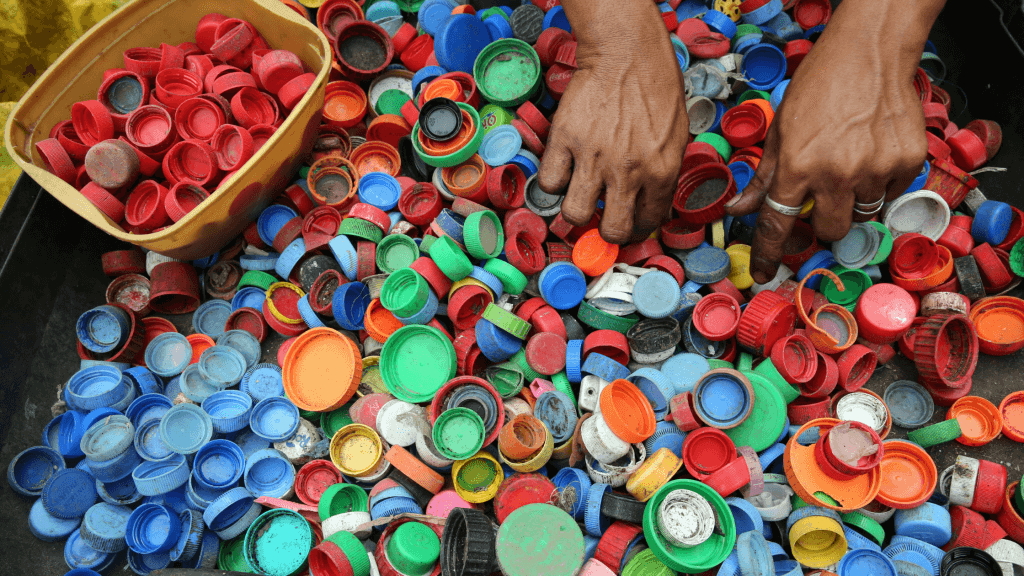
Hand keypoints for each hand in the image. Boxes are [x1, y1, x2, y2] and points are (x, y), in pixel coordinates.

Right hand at [538, 0, 688, 243]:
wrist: (626, 52)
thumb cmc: (656, 87)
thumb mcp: (678, 136)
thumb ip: (664, 173)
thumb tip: (650, 203)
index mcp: (662, 171)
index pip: (648, 222)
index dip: (638, 226)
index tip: (630, 221)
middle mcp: (628, 171)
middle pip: (612, 231)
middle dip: (608, 229)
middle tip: (605, 216)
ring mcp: (593, 157)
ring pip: (575, 214)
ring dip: (578, 209)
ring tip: (582, 194)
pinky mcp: (565, 140)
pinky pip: (550, 181)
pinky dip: (554, 181)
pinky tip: (564, 170)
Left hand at [724, 0, 940, 283]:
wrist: (869, 53)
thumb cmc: (820, 86)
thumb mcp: (780, 130)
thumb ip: (764, 176)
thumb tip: (738, 209)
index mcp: (798, 167)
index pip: (778, 225)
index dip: (770, 253)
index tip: (766, 272)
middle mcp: (837, 174)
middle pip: (829, 231)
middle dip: (823, 222)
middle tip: (825, 196)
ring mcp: (875, 170)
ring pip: (862, 215)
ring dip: (853, 200)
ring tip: (850, 163)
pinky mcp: (906, 163)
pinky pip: (891, 194)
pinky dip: (881, 183)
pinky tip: (873, 153)